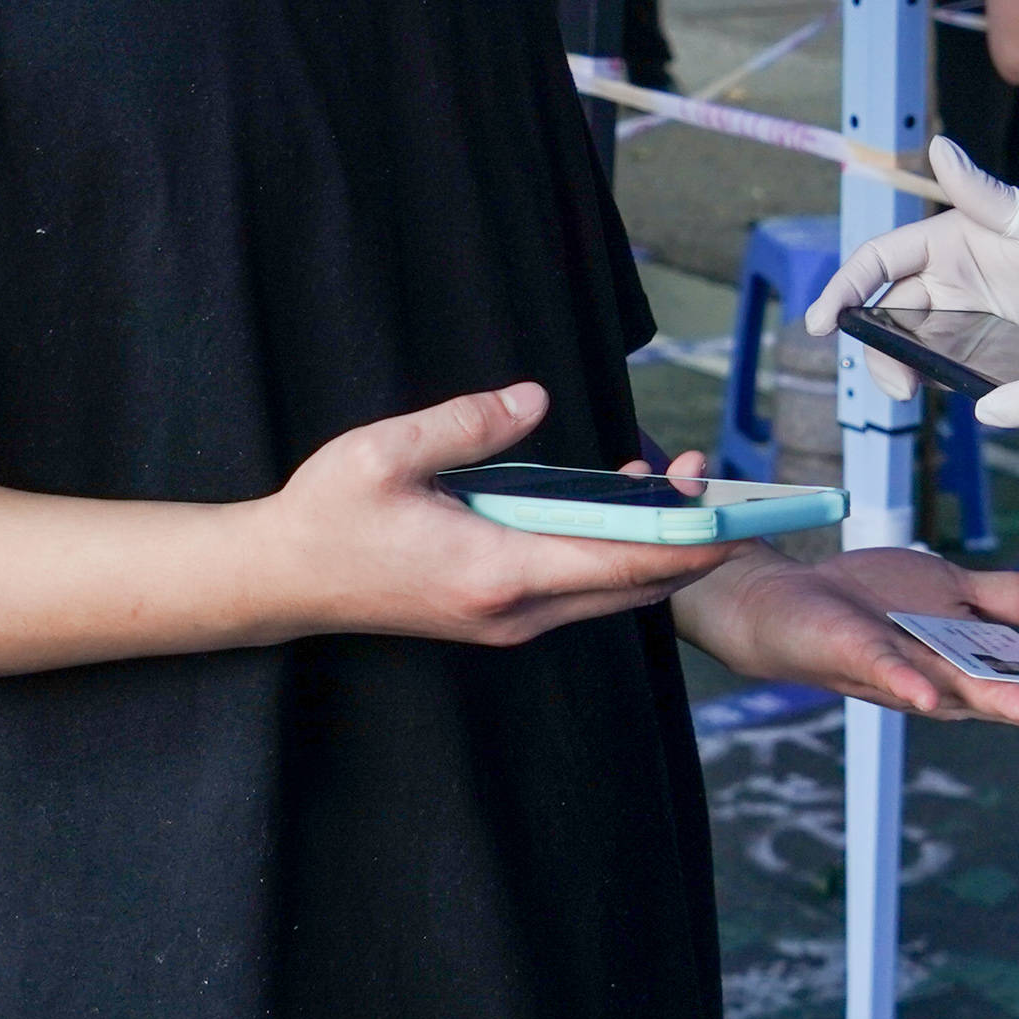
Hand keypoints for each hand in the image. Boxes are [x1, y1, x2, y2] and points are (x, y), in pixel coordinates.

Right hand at [255, 382, 728, 647]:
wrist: (282, 581)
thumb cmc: (328, 515)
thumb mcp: (386, 452)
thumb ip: (467, 423)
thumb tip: (535, 398)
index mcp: (496, 571)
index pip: (621, 563)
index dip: (688, 541)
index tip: (737, 515)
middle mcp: (514, 611)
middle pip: (633, 586)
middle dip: (684, 537)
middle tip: (708, 474)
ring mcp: (507, 620)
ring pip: (610, 591)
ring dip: (650, 544)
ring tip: (673, 479)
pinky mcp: (498, 615)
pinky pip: (580, 587)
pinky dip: (613, 552)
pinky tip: (616, 504)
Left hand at [671, 545, 1018, 737]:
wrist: (789, 598)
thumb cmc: (870, 601)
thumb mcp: (954, 587)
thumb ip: (1013, 601)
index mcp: (969, 662)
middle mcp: (941, 678)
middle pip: (1003, 697)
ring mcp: (900, 669)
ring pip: (957, 690)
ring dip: (1000, 704)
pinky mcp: (858, 652)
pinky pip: (886, 669)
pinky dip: (908, 683)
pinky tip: (931, 696)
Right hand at [804, 135, 1018, 389]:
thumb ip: (981, 191)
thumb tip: (939, 146)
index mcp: (944, 243)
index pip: (878, 262)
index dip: (845, 287)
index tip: (821, 321)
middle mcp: (946, 284)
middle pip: (886, 315)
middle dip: (874, 346)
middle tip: (892, 379)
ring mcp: (963, 323)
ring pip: (909, 349)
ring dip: (900, 370)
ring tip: (912, 392)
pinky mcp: (984, 357)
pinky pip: (947, 372)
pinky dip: (937, 383)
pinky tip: (948, 392)